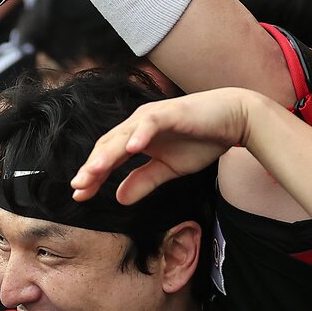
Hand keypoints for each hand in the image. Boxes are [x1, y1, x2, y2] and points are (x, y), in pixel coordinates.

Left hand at [70, 88, 255, 204]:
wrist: (233, 119)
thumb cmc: (201, 140)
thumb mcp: (168, 169)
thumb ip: (143, 181)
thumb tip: (119, 198)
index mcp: (135, 137)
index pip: (107, 158)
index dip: (93, 175)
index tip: (79, 195)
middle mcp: (138, 124)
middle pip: (108, 146)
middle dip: (92, 167)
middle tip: (78, 186)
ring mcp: (152, 116)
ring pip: (123, 135)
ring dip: (108, 154)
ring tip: (94, 171)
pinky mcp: (170, 112)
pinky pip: (151, 122)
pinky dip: (140, 134)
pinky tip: (131, 149)